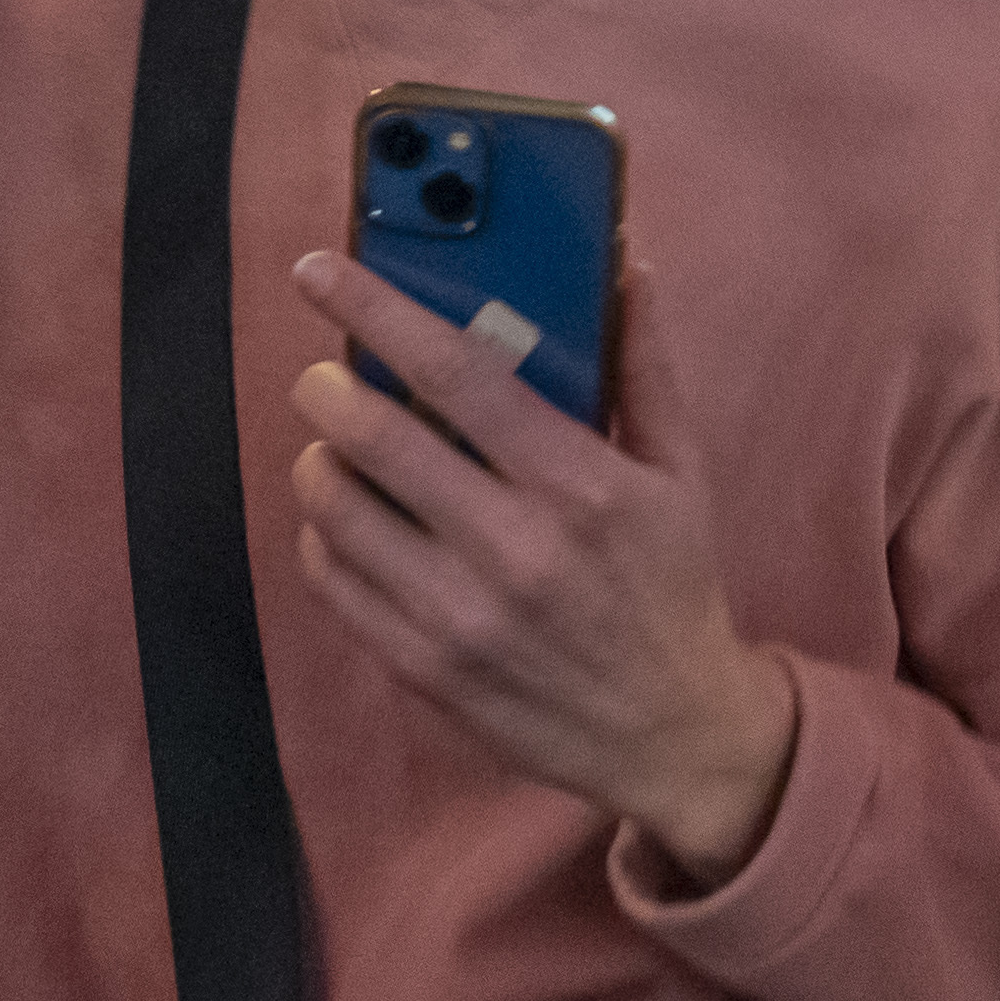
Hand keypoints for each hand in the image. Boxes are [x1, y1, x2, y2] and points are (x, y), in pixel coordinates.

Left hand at [285, 248, 799, 889]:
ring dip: (319, 459)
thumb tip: (622, 264)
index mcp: (581, 485)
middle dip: (326, 388)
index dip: (377, 310)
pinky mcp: (423, 667)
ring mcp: (461, 615)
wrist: (671, 735)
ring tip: (338, 447)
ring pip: (337, 508)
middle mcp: (516, 548)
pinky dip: (323, 535)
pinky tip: (350, 520)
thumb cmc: (673, 587)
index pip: (456, 373)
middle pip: (374, 438)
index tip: (321, 272)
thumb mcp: (680, 472)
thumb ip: (642, 365)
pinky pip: (333, 581)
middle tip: (325, 374)